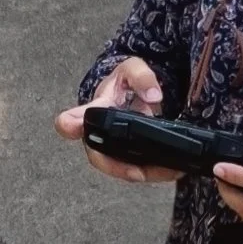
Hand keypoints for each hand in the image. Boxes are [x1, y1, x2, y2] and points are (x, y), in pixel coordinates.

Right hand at [54, 56, 179, 182]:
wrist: (131, 92)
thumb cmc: (123, 83)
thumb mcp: (133, 69)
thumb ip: (142, 78)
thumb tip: (153, 96)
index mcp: (95, 109)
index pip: (73, 118)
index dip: (71, 125)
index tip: (74, 128)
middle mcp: (98, 133)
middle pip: (97, 157)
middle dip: (117, 167)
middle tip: (138, 173)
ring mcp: (111, 147)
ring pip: (119, 168)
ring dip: (142, 173)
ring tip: (166, 172)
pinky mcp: (126, 154)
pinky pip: (135, 168)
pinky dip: (153, 171)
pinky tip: (171, 170)